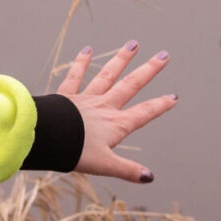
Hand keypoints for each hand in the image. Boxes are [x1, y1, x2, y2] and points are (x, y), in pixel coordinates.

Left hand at [56, 40, 177, 183]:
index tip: (173, 96)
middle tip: (164, 55)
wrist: (46, 138)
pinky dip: (81, 63)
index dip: (160, 106)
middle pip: (131, 85)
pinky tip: (87, 50)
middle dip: (149, 70)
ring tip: (133, 44)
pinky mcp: (67, 96)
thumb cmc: (73, 152)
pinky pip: (75, 76)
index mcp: (116, 124)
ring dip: (121, 59)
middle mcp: (105, 107)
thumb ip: (127, 170)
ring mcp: (86, 99)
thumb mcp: (105, 165)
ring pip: (107, 75)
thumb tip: (150, 177)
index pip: (144, 113)